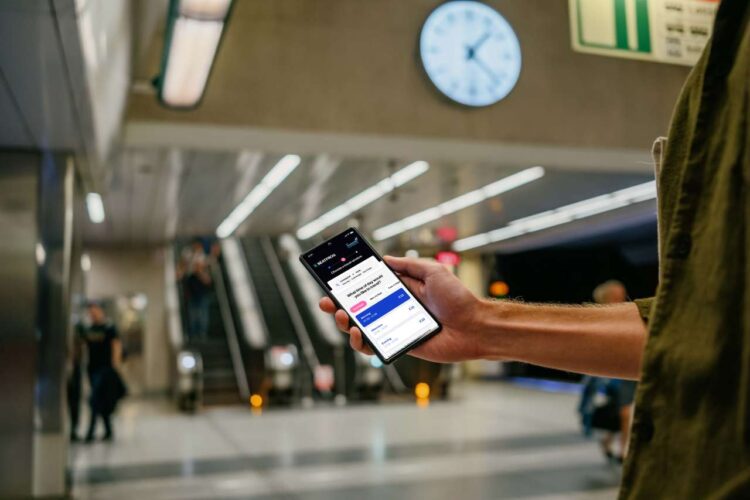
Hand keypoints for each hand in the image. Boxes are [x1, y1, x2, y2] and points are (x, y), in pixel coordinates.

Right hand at [319, 256, 485, 362]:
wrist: (474, 327)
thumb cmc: (458, 298)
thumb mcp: (433, 271)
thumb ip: (408, 266)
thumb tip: (385, 259)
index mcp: (402, 290)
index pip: (371, 286)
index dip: (352, 285)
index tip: (335, 280)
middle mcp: (395, 308)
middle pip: (360, 307)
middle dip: (339, 304)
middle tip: (326, 302)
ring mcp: (395, 327)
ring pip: (362, 327)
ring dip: (345, 323)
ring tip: (341, 317)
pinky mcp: (399, 344)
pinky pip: (374, 345)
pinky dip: (361, 342)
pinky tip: (357, 334)